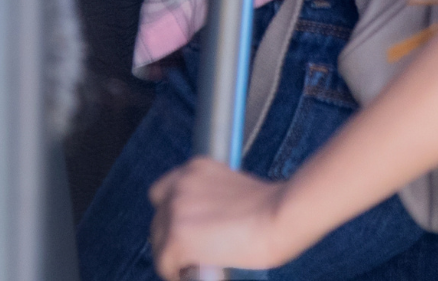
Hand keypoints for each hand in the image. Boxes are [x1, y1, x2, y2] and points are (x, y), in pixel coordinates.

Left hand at [149, 159, 296, 279]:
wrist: (279, 215)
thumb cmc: (269, 207)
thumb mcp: (232, 187)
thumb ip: (210, 198)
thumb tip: (201, 224)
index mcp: (195, 168)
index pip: (164, 192)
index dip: (173, 215)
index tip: (187, 228)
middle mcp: (180, 184)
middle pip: (157, 221)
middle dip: (172, 237)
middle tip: (193, 251)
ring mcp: (175, 211)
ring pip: (158, 244)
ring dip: (174, 255)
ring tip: (197, 263)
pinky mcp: (176, 239)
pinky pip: (164, 265)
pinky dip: (177, 273)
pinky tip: (196, 273)